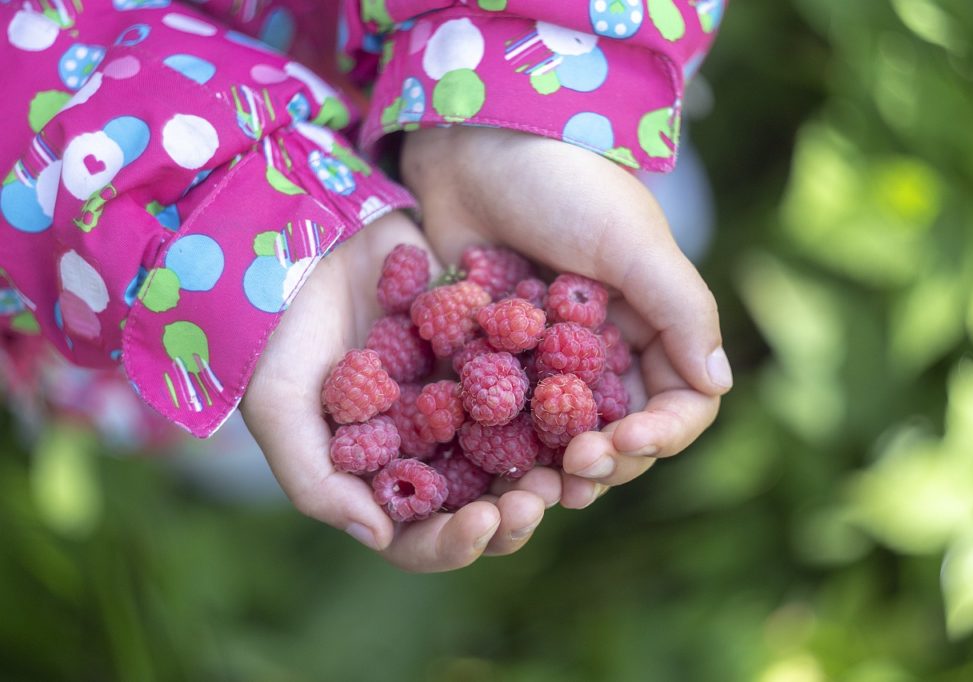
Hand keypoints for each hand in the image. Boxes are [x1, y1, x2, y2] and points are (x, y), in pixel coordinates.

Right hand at [240, 212, 545, 570]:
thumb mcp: (278, 405)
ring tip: (574, 455)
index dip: (453, 543)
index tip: (484, 522)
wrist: (305, 235)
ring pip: (516, 452)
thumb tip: (378, 535)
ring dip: (546, 464)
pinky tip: (579, 393)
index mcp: (375, 477)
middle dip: (513, 511)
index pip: (418, 537)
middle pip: (478, 504)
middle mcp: (423, 448)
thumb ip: (315, 480)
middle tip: (541, 497)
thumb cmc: (277, 325)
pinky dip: (556, 396)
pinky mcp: (485, 353)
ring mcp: (457, 402)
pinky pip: (529, 384)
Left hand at [401, 127, 730, 508]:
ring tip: (539, 490)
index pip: (680, 403)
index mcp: (652, 326)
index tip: (623, 443)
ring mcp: (546, 360)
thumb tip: (719, 386)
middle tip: (575, 473)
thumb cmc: (562, 184)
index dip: (662, 435)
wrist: (473, 142)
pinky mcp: (492, 360)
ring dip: (558, 470)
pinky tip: (492, 466)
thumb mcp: (633, 242)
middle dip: (609, 461)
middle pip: (624, 433)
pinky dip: (506, 447)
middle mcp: (605, 351)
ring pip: (565, 438)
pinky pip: (506, 417)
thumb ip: (682, 310)